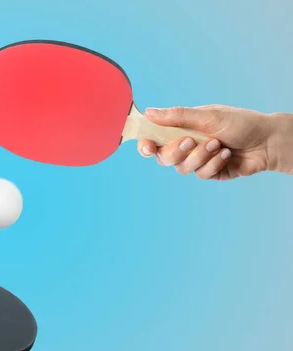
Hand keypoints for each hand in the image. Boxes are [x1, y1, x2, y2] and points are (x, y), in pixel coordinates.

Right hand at [137, 105, 292, 180]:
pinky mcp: (209, 173)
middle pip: (164, 157)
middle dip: (176, 151)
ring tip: (218, 144)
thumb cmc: (240, 122)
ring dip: (200, 156)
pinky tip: (226, 154)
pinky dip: (213, 164)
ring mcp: (197, 160)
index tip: (147, 146)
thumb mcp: (208, 115)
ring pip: (182, 168)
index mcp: (181, 128)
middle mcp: (186, 145)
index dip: (145, 144)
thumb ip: (178, 116)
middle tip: (191, 141)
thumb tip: (149, 112)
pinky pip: (200, 174)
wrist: (267, 141)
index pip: (155, 138)